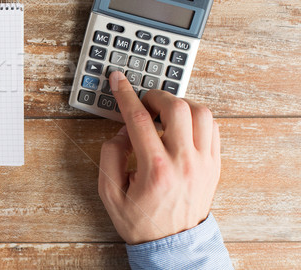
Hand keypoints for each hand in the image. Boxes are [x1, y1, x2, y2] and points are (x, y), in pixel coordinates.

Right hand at [98, 71, 220, 244]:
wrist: (173, 245)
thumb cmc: (141, 221)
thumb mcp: (109, 193)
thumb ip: (110, 155)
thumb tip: (122, 130)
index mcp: (156, 169)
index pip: (139, 119)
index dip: (126, 94)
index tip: (118, 79)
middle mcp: (185, 162)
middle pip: (176, 108)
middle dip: (155, 96)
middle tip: (144, 102)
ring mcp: (205, 163)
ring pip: (201, 112)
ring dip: (180, 104)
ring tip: (164, 112)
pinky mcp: (215, 165)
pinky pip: (213, 127)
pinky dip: (197, 117)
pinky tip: (181, 124)